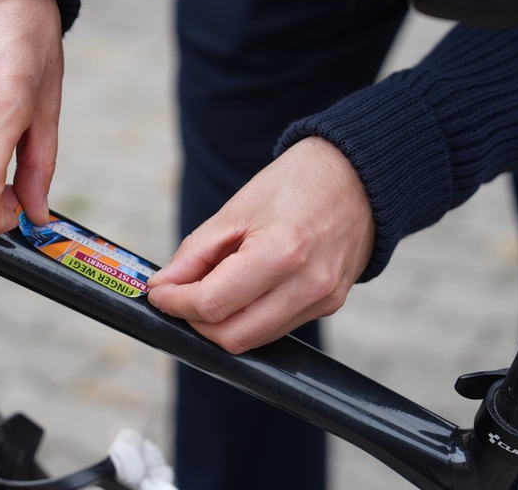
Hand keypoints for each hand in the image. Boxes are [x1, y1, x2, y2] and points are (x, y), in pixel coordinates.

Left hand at [147, 137, 374, 353]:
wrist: (358, 177)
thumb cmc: (296, 183)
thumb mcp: (237, 209)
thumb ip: (195, 253)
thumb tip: (163, 287)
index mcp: (280, 253)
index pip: (213, 305)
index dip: (175, 304)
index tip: (158, 293)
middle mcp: (306, 286)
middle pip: (232, 337)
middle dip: (194, 322)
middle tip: (178, 296)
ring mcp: (322, 301)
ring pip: (253, 340)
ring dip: (220, 323)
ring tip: (209, 287)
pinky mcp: (329, 305)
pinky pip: (276, 328)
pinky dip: (248, 317)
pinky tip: (240, 289)